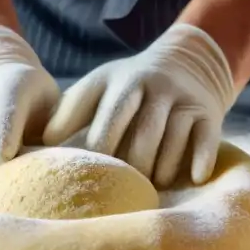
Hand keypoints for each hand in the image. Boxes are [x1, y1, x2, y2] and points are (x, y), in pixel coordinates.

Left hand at [43, 25, 236, 186]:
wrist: (188, 62)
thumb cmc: (129, 88)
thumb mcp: (99, 87)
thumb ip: (70, 112)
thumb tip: (41, 143)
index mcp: (120, 81)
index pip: (108, 114)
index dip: (100, 143)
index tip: (90, 170)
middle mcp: (153, 86)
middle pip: (143, 130)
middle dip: (133, 161)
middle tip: (124, 187)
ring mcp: (182, 99)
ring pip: (173, 136)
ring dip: (163, 166)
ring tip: (152, 187)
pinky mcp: (208, 113)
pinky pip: (206, 137)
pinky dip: (201, 159)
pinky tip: (194, 178)